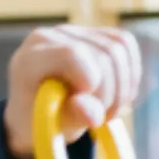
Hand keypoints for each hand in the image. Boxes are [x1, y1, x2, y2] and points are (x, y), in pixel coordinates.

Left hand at [3, 26, 141, 158]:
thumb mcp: (53, 126)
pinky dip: (129, 74)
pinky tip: (117, 94)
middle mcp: (50, 37)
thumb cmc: (40, 119)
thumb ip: (73, 117)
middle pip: (102, 53)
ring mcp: (72, 32)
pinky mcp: (93, 33)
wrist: (38, 109)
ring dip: (122, 87)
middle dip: (110, 93)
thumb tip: (93, 113)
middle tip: (101, 118)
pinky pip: (125, 45)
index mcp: (30, 59)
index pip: (71, 54)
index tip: (88, 105)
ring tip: (108, 110)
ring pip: (119, 48)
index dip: (91, 80)